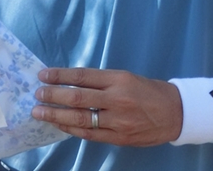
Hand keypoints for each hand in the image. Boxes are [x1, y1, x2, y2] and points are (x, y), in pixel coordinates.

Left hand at [32, 68, 181, 146]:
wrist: (174, 113)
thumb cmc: (147, 90)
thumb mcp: (125, 77)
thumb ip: (101, 81)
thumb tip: (70, 82)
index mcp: (118, 79)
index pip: (82, 76)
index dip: (60, 75)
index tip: (43, 74)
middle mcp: (116, 98)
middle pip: (78, 97)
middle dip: (54, 95)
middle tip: (37, 94)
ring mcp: (117, 120)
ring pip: (81, 118)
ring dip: (56, 115)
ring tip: (39, 111)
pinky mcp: (119, 137)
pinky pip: (90, 134)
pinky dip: (71, 129)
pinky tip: (59, 124)